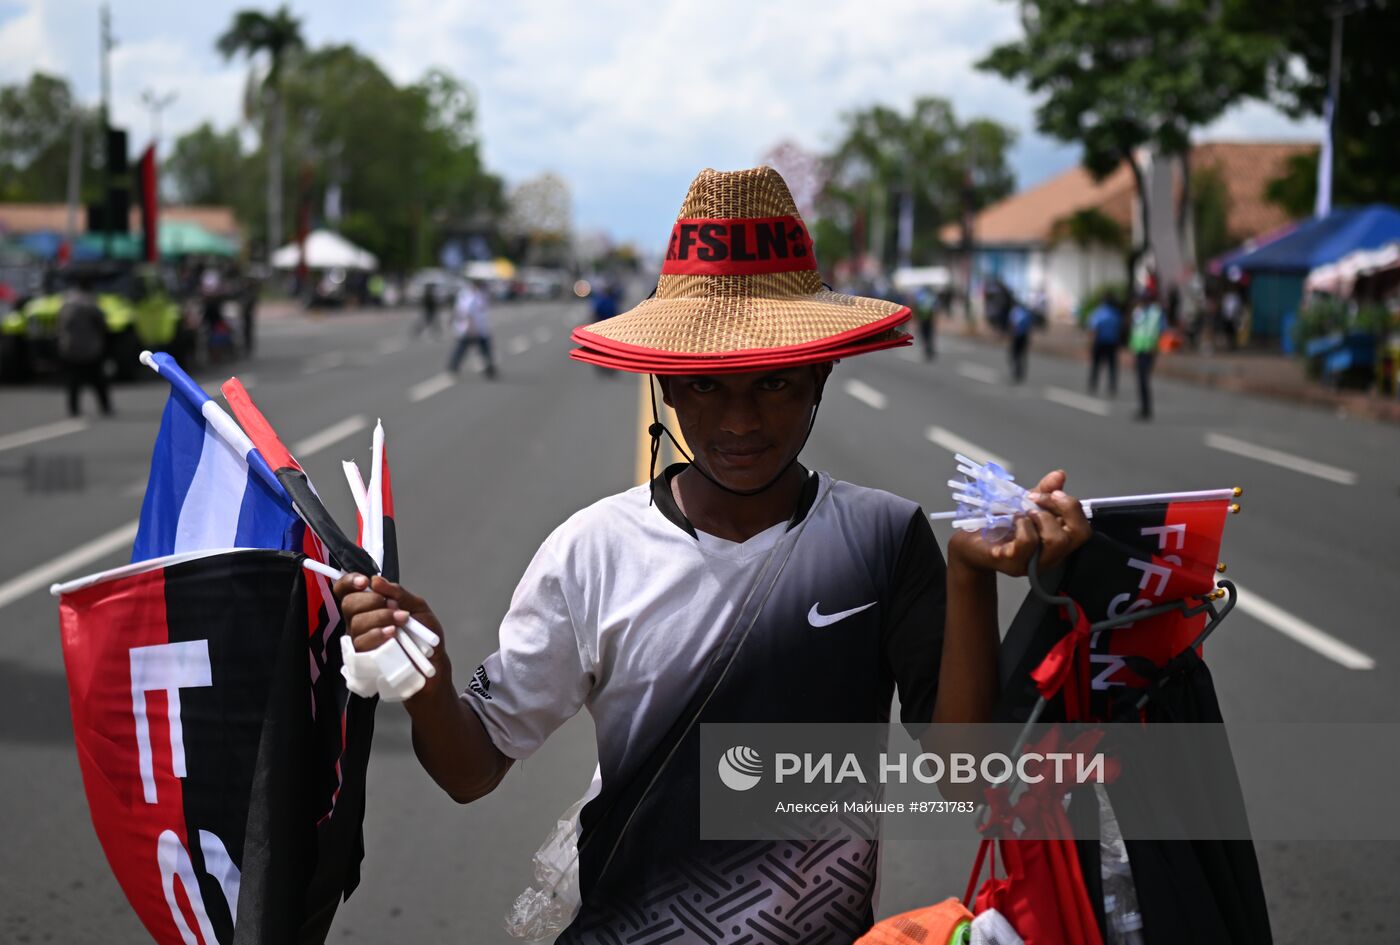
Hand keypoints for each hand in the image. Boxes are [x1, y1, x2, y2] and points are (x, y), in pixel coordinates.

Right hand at [332, 573, 450, 693]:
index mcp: (369, 606)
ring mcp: (360, 640)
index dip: (349, 582)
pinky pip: (362, 643)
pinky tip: (392, 634)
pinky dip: (378, 635)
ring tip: (402, 621)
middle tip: (392, 605)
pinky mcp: (363, 657)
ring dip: (381, 617)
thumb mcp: (417, 607)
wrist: (432, 663)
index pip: (346, 590)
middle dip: (371, 600)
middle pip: (348, 604)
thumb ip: (398, 593)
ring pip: (356, 623)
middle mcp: (360, 621)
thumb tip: (377, 580)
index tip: (365, 581)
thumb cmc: (423, 635)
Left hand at [946, 470, 1089, 578]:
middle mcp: (1050, 557)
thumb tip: (1059, 475)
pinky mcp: (1011, 562)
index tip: (1051, 493)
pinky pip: (1027, 542)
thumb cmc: (999, 525)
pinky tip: (1013, 521)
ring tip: (1022, 513)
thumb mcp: (1023, 505)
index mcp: (1057, 543)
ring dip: (1040, 517)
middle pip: (1078, 535)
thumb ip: (1043, 492)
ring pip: (1056, 541)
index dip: (1071, 506)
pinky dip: (1022, 525)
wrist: (969, 542)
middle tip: (1036, 500)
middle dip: (1060, 508)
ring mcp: (1033, 563)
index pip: (1083, 529)